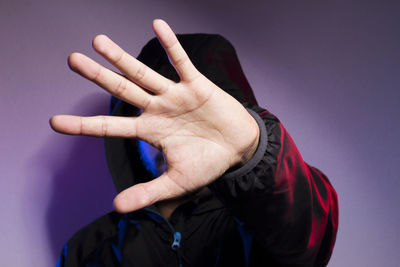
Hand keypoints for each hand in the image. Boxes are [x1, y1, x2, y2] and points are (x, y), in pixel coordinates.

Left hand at [50, 19, 259, 212]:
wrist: (239, 149)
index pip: (111, 127)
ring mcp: (175, 96)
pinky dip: (171, 45)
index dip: (84, 125)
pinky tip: (157, 24)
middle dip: (98, 76)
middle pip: (122, 90)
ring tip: (98, 41)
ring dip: (122, 58)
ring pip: (144, 74)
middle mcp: (157, 110)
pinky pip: (182, 62)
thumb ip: (148, 192)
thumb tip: (116, 208)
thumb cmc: (208, 164)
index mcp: (150, 131)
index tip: (55, 122)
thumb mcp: (177, 182)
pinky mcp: (197, 85)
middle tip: (72, 60)